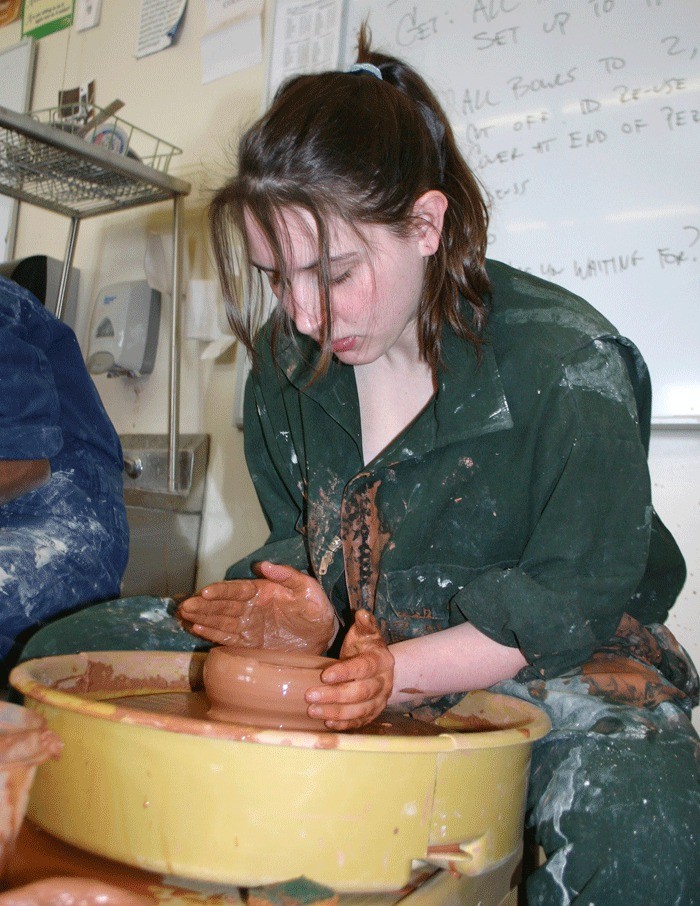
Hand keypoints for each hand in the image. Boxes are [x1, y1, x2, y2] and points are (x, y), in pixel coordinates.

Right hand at [177, 561, 335, 653]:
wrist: (322, 634)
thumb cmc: (314, 606)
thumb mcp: (306, 587)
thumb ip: (286, 575)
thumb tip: (263, 565)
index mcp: (262, 591)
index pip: (237, 590)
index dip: (221, 591)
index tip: (205, 592)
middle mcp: (250, 607)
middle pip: (223, 605)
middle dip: (203, 605)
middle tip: (185, 606)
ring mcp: (248, 625)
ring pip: (220, 620)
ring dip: (202, 618)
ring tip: (185, 616)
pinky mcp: (249, 643)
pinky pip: (227, 638)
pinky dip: (212, 634)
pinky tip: (196, 629)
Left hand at [305, 609, 393, 729]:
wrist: (381, 666)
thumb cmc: (366, 647)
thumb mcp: (366, 633)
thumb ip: (365, 624)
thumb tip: (361, 613)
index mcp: (382, 661)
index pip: (363, 668)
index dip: (345, 673)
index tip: (324, 675)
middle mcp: (384, 683)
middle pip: (361, 693)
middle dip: (335, 696)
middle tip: (310, 695)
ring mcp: (380, 701)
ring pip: (359, 710)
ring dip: (336, 713)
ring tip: (313, 711)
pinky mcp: (373, 713)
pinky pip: (360, 722)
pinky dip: (344, 725)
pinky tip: (327, 724)